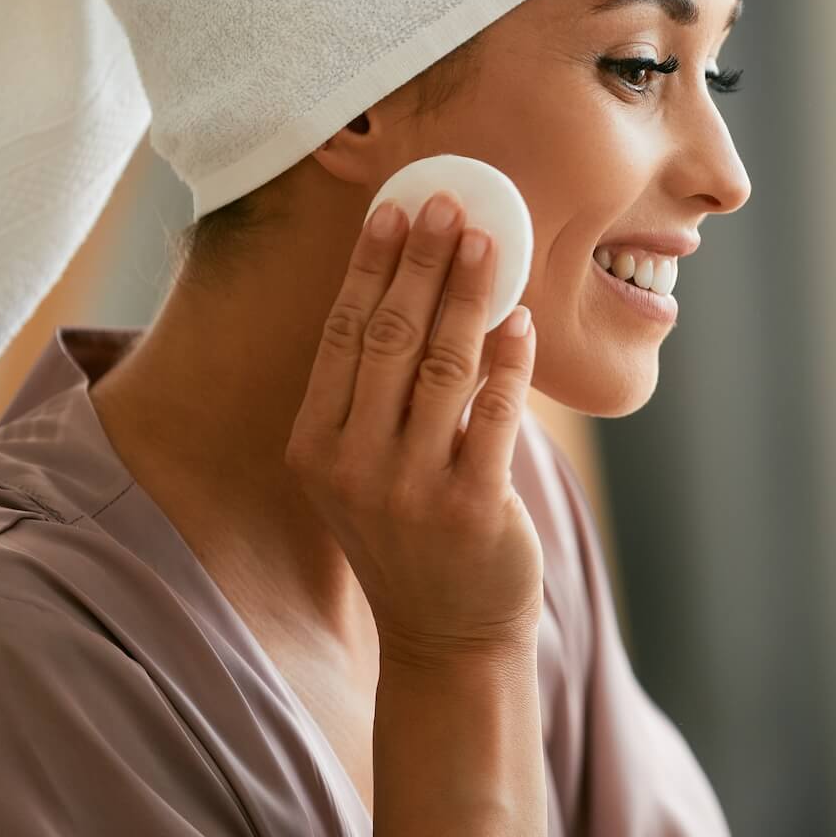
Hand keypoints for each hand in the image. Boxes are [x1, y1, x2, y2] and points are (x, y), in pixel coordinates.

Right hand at [286, 192, 542, 670]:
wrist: (447, 634)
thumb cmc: (410, 535)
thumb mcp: (364, 468)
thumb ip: (375, 395)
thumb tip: (419, 285)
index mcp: (314, 445)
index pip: (342, 334)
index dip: (370, 266)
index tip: (395, 210)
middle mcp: (351, 464)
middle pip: (389, 335)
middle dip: (421, 260)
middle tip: (447, 203)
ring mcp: (410, 487)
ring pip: (442, 363)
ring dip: (468, 292)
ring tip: (488, 241)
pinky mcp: (472, 505)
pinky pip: (495, 411)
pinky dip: (510, 359)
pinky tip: (521, 318)